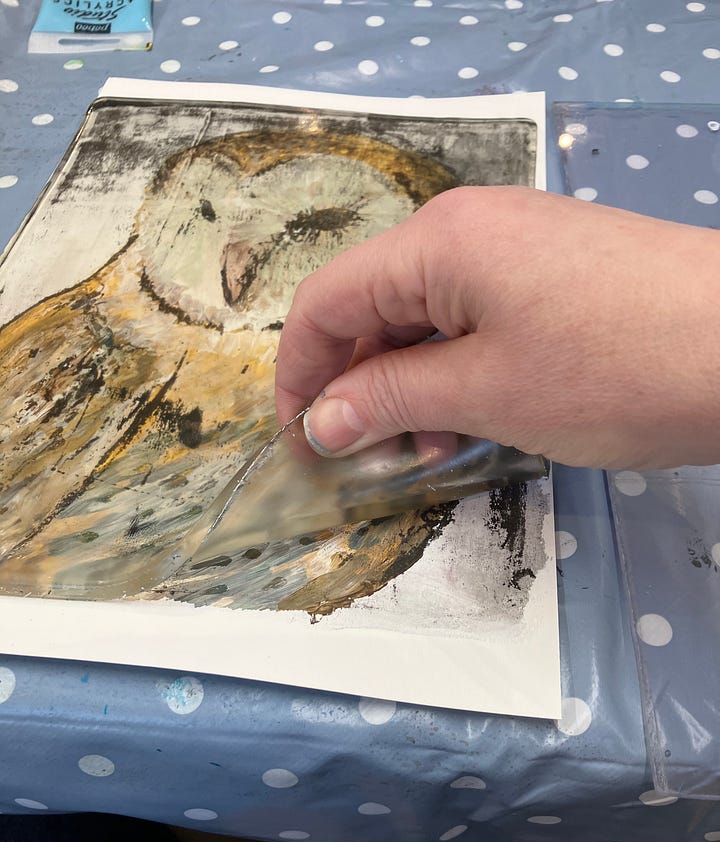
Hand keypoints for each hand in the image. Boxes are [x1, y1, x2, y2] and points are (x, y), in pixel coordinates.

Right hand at [275, 186, 719, 469]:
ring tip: (431, 451)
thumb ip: (391, 399)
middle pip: (376, 308)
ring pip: (428, 320)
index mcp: (438, 241)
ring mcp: (516, 248)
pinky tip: (475, 422)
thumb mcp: (486, 393)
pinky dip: (460, 374)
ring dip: (412, 387)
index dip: (300, 376)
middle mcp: (468, 230)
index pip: (328, 302)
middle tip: (367, 459)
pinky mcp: (554, 275)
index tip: (300, 445)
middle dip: (359, 386)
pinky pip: (477, 322)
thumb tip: (320, 421)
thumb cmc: (613, 369)